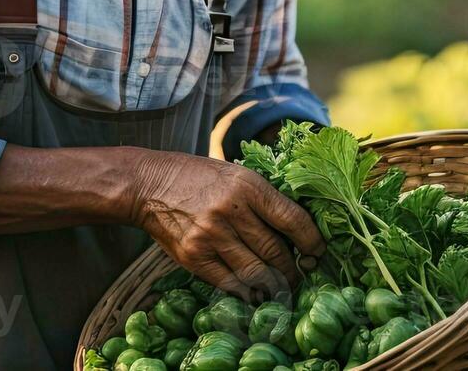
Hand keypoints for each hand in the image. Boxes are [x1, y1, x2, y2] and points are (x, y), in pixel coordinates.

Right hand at [127, 150, 324, 301]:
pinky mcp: (193, 257)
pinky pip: (230, 284)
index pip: (292, 219)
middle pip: (276, 252)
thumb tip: (297, 231)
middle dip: (294, 270)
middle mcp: (230, 211)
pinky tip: (255, 292)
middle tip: (300, 277)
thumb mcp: (235, 175)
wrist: (148, 184)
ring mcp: (210, 236)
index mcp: (247, 186)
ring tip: (281, 289)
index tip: (318, 253)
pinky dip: (247, 292)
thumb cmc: (198, 178)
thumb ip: (263, 199)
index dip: (312, 241)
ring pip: (256, 273)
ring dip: (274, 286)